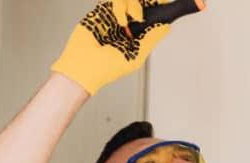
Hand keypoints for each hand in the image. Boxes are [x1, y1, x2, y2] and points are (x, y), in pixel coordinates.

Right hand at [51, 0, 194, 95]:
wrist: (82, 65)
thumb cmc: (106, 68)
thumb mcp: (136, 56)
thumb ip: (151, 39)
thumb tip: (166, 26)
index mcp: (137, 37)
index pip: (151, 18)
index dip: (157, 8)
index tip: (165, 2)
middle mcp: (126, 26)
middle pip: (141, 5)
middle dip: (146, 3)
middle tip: (141, 13)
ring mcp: (113, 18)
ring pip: (128, 0)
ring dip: (130, 6)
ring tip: (125, 22)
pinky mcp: (100, 13)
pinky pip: (113, 1)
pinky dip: (119, 6)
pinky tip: (118, 18)